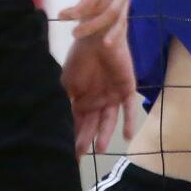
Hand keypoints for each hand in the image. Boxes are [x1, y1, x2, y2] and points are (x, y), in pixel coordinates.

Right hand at [62, 33, 138, 154]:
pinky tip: (127, 135)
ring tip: (100, 149)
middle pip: (92, 124)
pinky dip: (129, 121)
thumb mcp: (68, 80)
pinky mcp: (126, 89)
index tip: (68, 153)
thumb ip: (68, 99)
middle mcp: (98, 101)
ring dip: (105, 134)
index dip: (73, 137)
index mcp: (83, 99)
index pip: (78, 122)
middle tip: (80, 155)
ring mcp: (112, 95)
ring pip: (110, 120)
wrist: (99, 36)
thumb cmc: (81, 56)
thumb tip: (62, 120)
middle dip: (86, 139)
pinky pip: (129, 108)